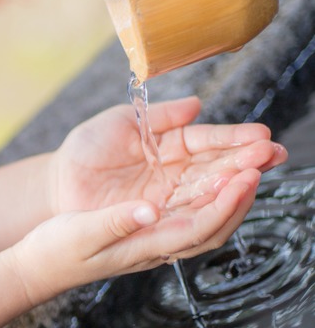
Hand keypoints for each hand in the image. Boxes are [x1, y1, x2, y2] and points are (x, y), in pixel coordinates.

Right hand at [8, 161, 263, 304]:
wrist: (38, 268)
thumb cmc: (55, 251)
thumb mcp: (80, 231)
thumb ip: (116, 221)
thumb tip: (150, 210)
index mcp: (144, 247)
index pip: (199, 228)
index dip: (226, 203)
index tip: (246, 175)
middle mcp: (156, 248)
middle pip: (213, 228)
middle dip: (240, 198)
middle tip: (261, 163)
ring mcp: (153, 243)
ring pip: (206, 224)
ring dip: (230, 198)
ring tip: (247, 168)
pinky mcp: (147, 234)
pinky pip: (189, 217)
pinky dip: (209, 199)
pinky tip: (213, 181)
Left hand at [48, 96, 284, 215]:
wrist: (56, 183)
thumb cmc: (85, 149)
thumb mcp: (120, 123)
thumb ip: (158, 117)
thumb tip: (197, 105)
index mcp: (171, 146)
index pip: (209, 142)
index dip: (235, 139)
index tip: (261, 136)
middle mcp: (177, 174)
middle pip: (218, 169)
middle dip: (247, 161)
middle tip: (270, 155)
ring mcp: (169, 199)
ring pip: (209, 196)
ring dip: (233, 187)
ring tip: (253, 176)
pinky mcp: (156, 222)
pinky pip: (188, 220)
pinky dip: (208, 212)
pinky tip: (225, 201)